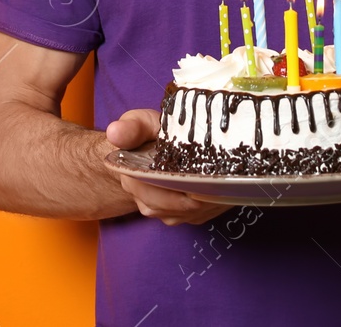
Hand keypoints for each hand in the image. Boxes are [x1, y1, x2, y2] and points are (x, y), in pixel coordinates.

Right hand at [105, 108, 229, 226]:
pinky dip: (210, 208)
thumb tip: (115, 132)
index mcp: (133, 178)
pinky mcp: (175, 213)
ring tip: (224, 189)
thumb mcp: (138, 123)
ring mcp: (160, 209)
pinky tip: (222, 194)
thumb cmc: (144, 134)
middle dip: (197, 199)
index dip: (177, 192)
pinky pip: (194, 217)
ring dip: (206, 205)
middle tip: (219, 186)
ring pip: (186, 215)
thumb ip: (130, 127)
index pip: (154, 193)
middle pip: (173, 208)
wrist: (144, 148)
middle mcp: (144, 199)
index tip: (197, 186)